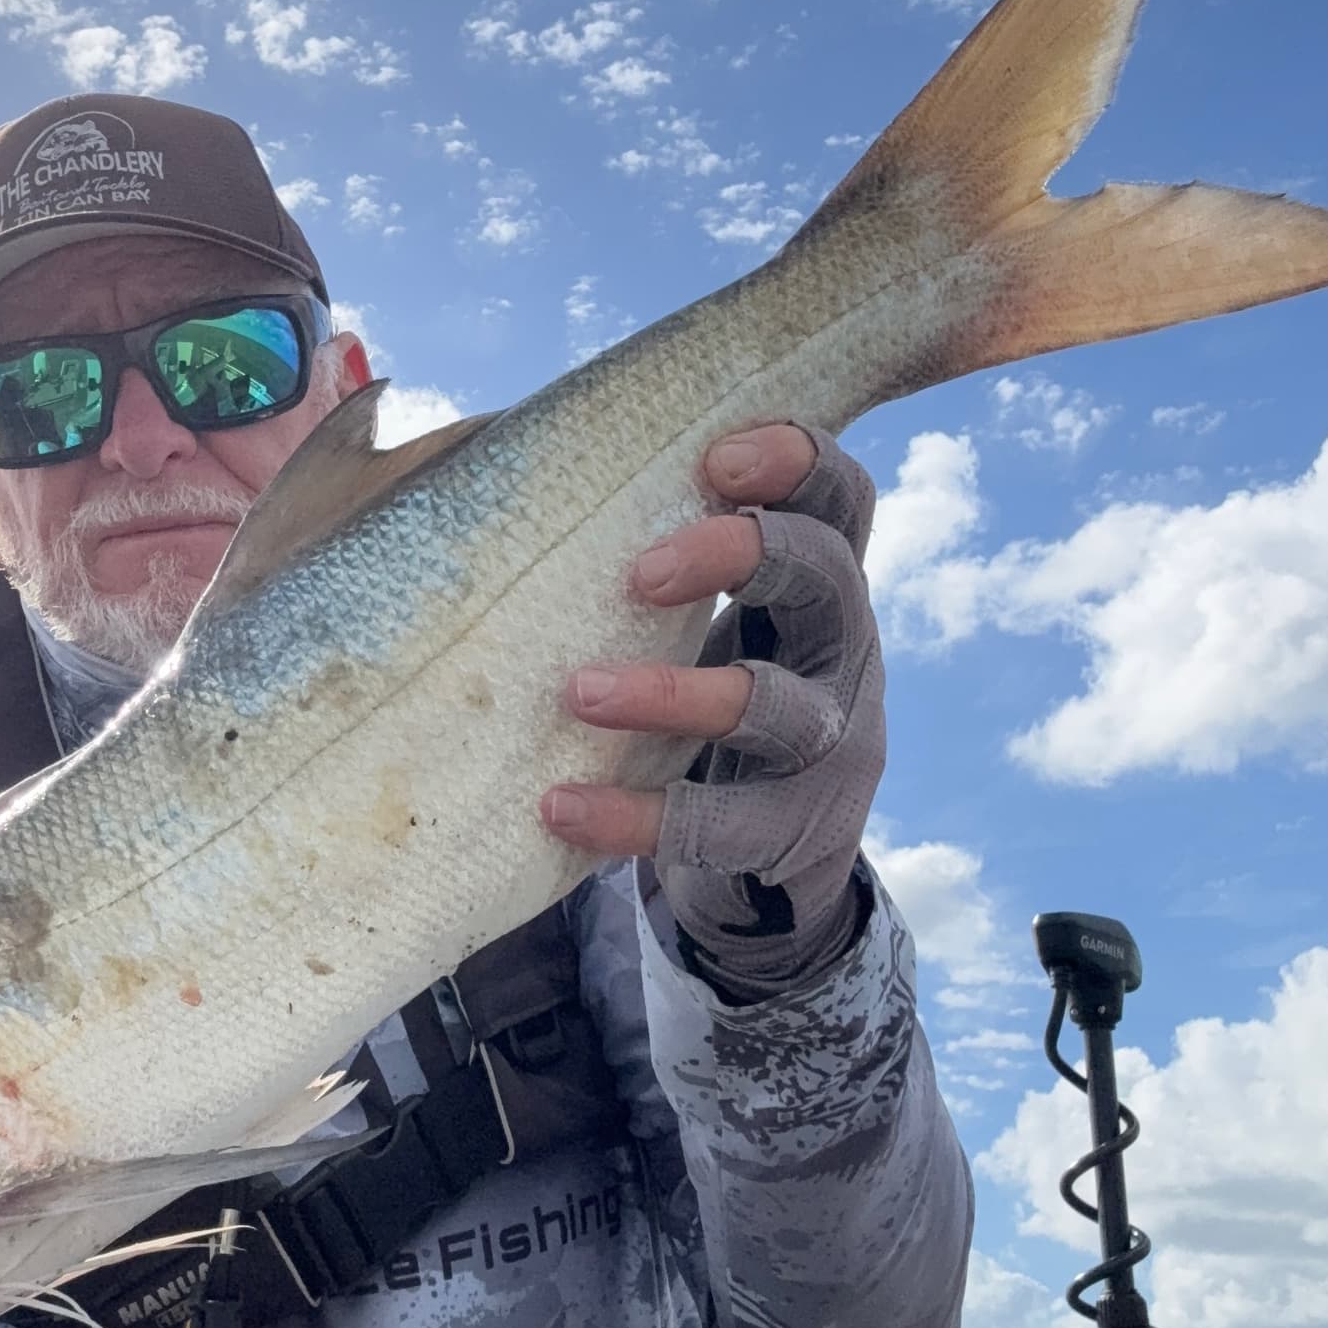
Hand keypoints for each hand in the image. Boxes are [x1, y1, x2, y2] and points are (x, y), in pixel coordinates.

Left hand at [541, 421, 882, 971]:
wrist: (763, 868)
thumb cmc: (701, 706)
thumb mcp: (696, 626)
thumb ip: (647, 558)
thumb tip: (484, 465)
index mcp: (817, 584)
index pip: (840, 498)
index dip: (797, 462)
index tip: (716, 459)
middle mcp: (843, 651)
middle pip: (825, 574)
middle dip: (739, 553)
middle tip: (638, 573)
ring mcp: (830, 744)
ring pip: (772, 706)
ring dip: (672, 695)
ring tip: (578, 693)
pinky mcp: (795, 833)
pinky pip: (718, 824)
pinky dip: (633, 815)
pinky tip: (560, 806)